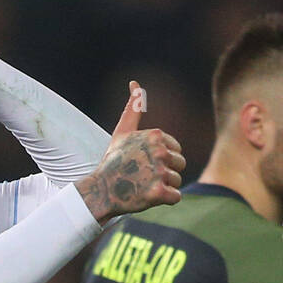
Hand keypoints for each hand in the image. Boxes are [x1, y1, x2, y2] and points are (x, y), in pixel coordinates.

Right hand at [75, 80, 184, 221]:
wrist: (101, 190)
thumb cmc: (113, 161)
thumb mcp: (123, 131)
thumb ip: (133, 107)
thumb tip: (135, 83)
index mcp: (155, 135)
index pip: (176, 149)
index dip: (162, 158)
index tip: (143, 162)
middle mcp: (160, 152)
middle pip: (180, 164)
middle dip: (165, 172)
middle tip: (143, 176)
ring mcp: (159, 173)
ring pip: (177, 181)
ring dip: (164, 186)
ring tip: (144, 186)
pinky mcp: (159, 193)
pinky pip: (176, 197)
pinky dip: (165, 200)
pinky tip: (148, 196)